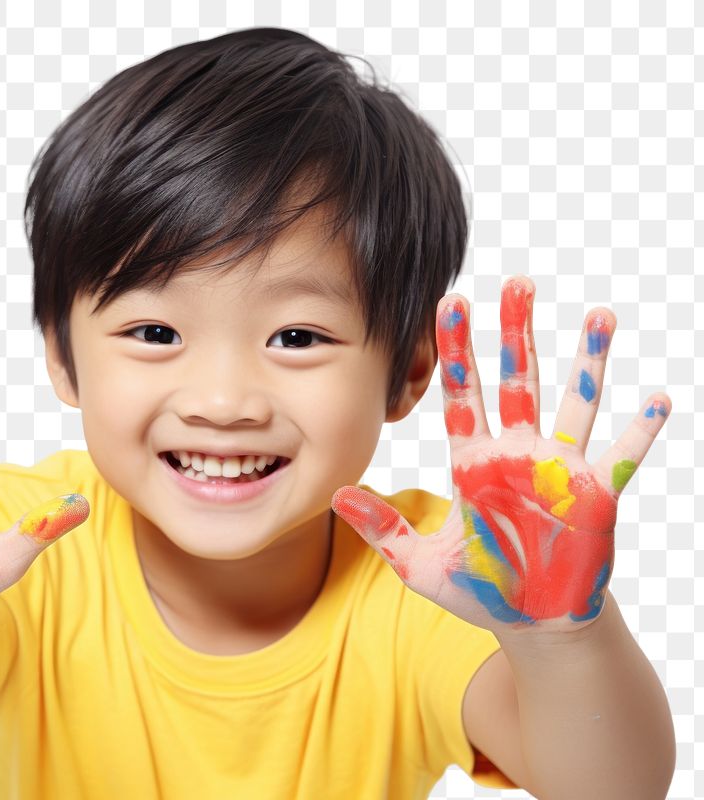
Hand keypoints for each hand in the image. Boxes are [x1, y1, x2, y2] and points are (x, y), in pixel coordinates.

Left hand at [332, 275, 669, 636]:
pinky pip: (623, 457)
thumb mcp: (420, 564)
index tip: (449, 304)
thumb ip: (383, 528)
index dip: (455, 352)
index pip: (461, 396)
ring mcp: (560, 471)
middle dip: (517, 333)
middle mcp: (518, 455)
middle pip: (517, 382)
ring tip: (598, 315)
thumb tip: (334, 497)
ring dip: (588, 362)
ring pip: (577, 403)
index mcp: (474, 463)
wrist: (535, 623)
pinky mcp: (598, 497)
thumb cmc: (482, 591)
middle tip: (517, 283)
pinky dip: (640, 431)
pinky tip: (656, 398)